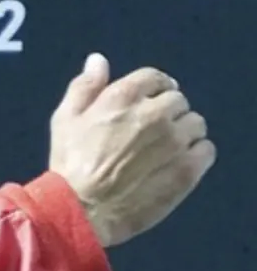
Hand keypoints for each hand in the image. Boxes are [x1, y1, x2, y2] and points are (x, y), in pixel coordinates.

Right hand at [48, 54, 215, 246]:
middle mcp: (154, 114)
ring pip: (195, 124)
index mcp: (123, 97)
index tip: (149, 103)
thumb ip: (84, 87)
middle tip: (151, 133)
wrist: (82, 210)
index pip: (155, 78)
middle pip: (178, 100)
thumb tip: (98, 60)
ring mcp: (174, 141)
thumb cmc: (69, 164)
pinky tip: (176, 164)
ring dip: (183, 132)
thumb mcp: (64, 120)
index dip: (153, 89)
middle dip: (167, 112)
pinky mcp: (188, 168)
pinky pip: (206, 150)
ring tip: (164, 151)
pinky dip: (195, 154)